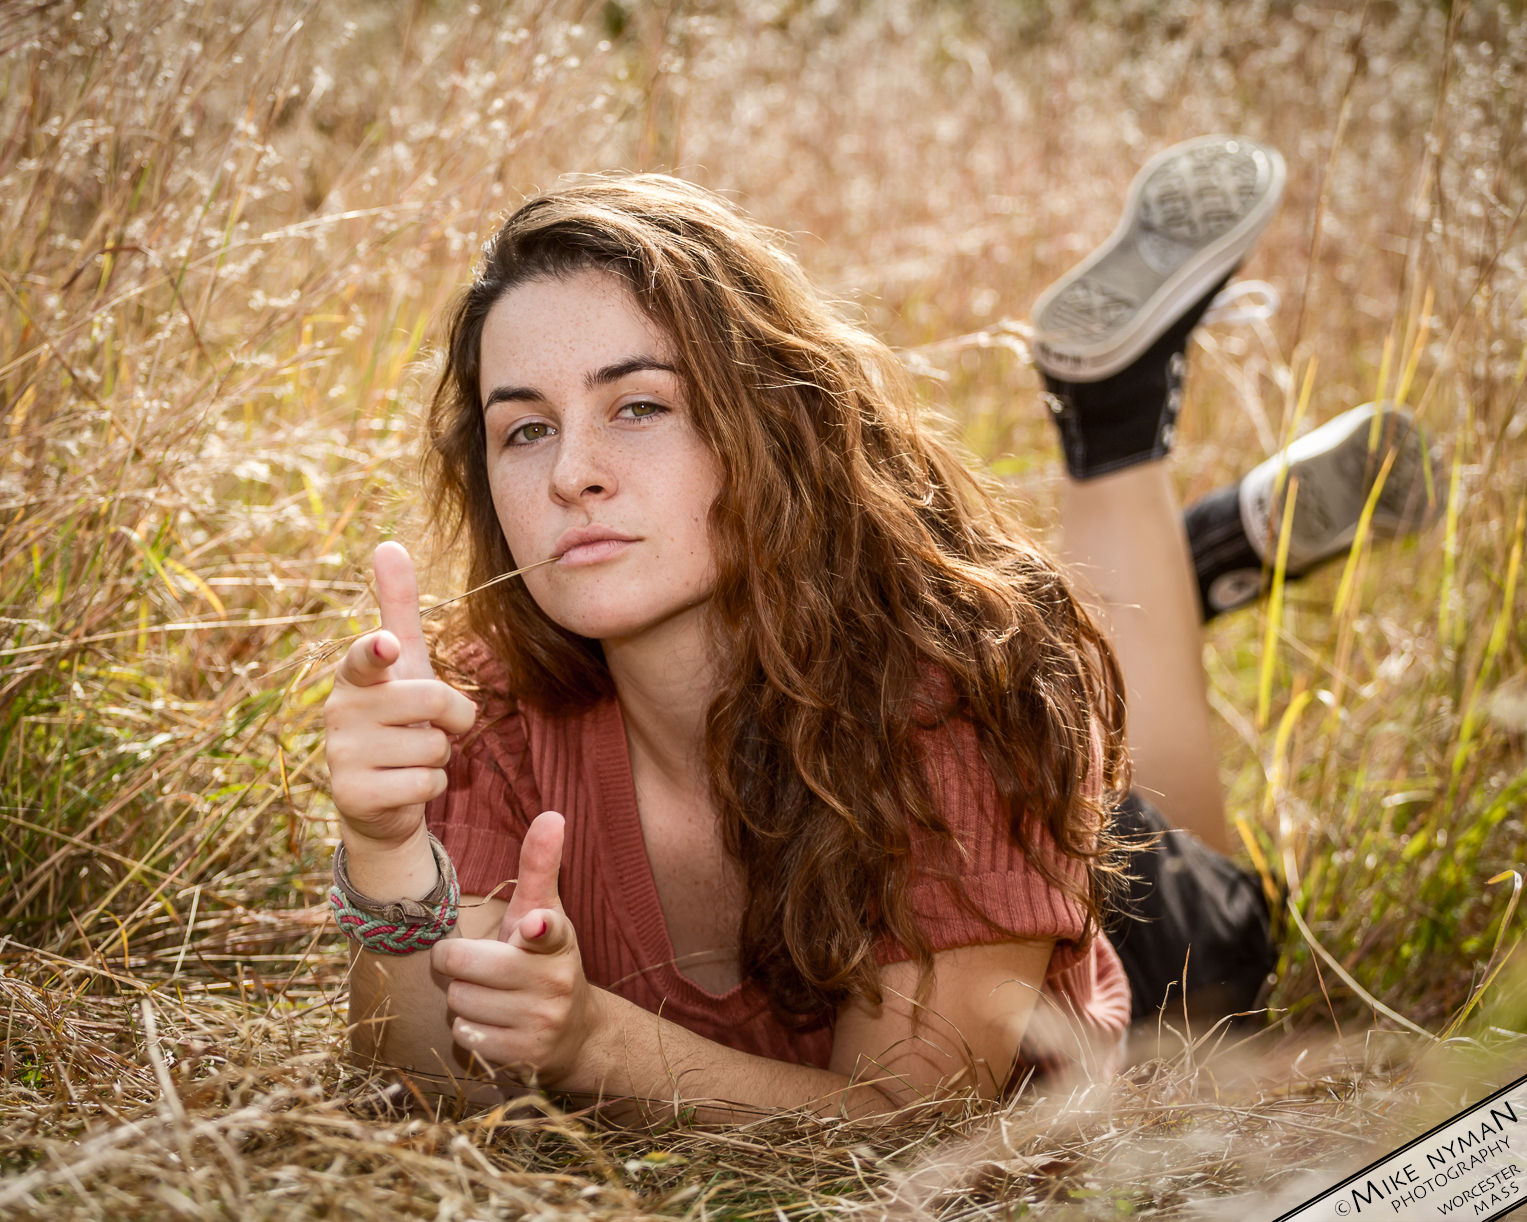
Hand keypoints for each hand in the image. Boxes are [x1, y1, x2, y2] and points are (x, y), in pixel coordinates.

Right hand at [323, 541, 477, 847]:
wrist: (379, 798)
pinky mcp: (353, 797)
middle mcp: (339, 711)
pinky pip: (427, 784)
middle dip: (454, 715)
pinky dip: (431, 786)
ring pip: (434, 746)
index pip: (364, 657)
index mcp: (355, 676)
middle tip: (435, 725)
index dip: (377, 651)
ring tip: (411, 757)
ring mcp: (341, 756)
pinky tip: (404, 786)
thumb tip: (387, 543)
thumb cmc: (397, 717)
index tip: (386, 645)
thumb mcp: (404, 663)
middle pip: (431, 699)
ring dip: (439, 755)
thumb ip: (396, 607)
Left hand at [431, 811, 599, 1087]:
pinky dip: (469, 1030)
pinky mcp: (523, 1058)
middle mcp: (555, 981)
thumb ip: (540, 866)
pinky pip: (464, 1037)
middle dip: (459, 964)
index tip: (535, 925)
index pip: (549, 929)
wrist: (574, 1035)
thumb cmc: (544, 961)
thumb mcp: (545, 913)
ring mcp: (540, 1024)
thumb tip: (552, 813)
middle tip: (480, 965)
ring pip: (459, 1002)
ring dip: (464, 1000)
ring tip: (492, 997)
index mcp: (559, 939)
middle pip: (463, 965)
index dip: (539, 927)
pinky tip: (494, 1025)